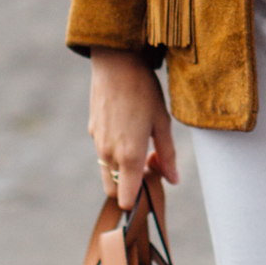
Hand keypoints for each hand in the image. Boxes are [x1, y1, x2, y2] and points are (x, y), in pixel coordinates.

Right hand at [88, 50, 178, 210]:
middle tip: (149, 165)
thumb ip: (167, 155)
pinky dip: (114, 152)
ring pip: (108, 171)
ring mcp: (97, 142)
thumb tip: (173, 180)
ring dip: (122, 170)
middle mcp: (109, 153)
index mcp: (129, 155)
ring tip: (141, 143)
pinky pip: (103, 152)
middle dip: (130, 187)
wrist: (115, 63)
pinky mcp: (92, 131)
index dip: (137, 201)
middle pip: (114, 189)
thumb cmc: (144, 91)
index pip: (125, 198)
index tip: (151, 188)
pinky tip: (128, 127)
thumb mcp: (162, 122)